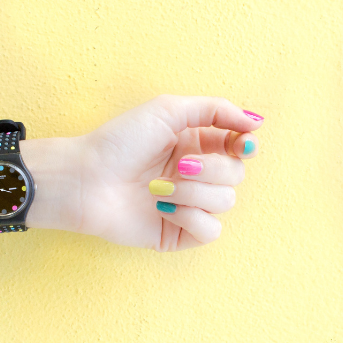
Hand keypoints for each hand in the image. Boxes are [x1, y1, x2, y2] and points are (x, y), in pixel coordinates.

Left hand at [76, 95, 262, 250]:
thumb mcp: (167, 110)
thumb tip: (255, 122)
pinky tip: (162, 209)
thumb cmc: (119, 142)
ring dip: (193, 193)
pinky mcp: (178, 233)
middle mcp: (196, 175)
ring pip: (225, 202)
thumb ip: (215, 109)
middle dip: (210, 169)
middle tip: (178, 166)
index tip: (241, 143)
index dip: (245, 145)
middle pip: (236, 174)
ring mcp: (188, 206)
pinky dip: (190, 218)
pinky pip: (210, 230)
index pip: (239, 146)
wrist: (86, 179)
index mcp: (196, 145)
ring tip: (158, 188)